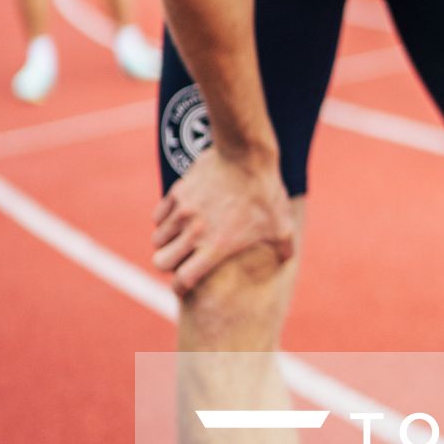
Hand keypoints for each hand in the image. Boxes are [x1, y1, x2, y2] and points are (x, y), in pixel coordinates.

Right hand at [152, 146, 295, 295]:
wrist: (246, 154)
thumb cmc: (265, 192)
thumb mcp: (282, 224)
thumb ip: (283, 248)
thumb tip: (286, 259)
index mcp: (216, 246)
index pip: (184, 279)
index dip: (180, 288)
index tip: (182, 286)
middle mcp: (194, 232)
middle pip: (161, 262)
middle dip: (168, 265)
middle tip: (180, 260)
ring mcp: (182, 212)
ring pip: (157, 239)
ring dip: (166, 243)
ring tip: (180, 238)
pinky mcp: (177, 193)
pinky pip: (158, 216)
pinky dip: (164, 221)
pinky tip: (178, 218)